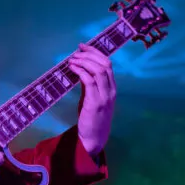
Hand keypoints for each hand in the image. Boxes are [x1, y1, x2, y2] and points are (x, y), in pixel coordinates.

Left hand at [68, 43, 115, 157]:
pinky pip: (89, 82)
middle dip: (90, 54)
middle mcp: (111, 91)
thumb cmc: (92, 118)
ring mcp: (104, 97)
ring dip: (84, 62)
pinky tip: (72, 69)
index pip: (108, 64)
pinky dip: (81, 72)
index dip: (96, 52)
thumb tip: (81, 69)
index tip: (83, 46)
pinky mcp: (95, 103)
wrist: (93, 138)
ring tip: (72, 59)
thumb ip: (89, 84)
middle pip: (105, 65)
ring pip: (98, 71)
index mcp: (112, 88)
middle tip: (76, 51)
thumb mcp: (92, 98)